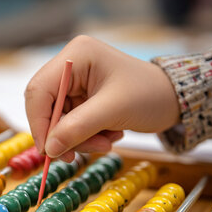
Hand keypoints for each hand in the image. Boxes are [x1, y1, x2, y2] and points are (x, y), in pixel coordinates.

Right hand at [25, 35, 179, 161]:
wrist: (172, 100)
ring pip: (57, 122)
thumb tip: (49, 149)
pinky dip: (86, 138)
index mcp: (76, 56)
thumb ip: (78, 128)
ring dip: (79, 139)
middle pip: (46, 108)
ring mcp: (75, 85)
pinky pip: (70, 126)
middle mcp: (71, 67)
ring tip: (106, 142)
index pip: (39, 90)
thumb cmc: (149, 95)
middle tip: (77, 155)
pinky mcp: (81, 101)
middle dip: (63, 134)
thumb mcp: (113, 111)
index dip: (39, 123)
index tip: (49, 151)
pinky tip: (108, 135)